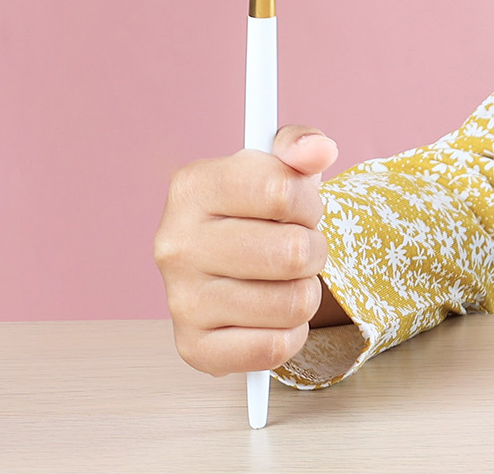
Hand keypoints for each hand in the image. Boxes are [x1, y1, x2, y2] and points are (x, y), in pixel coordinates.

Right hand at [154, 124, 338, 375]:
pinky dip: (290, 334)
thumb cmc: (258, 214)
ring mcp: (181, 299)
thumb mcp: (279, 166)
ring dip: (304, 293)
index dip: (309, 202)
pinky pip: (276, 346)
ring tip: (283, 281)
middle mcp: (176, 243)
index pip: (283, 191)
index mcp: (193, 187)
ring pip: (293, 303)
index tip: (299, 207)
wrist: (226, 272)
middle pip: (294, 252)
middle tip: (297, 249)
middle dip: (313, 251)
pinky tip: (271, 316)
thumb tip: (318, 150)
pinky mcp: (193, 347)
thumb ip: (301, 146)